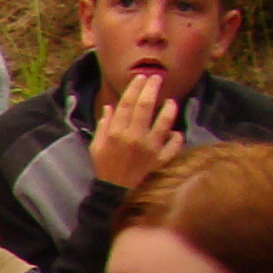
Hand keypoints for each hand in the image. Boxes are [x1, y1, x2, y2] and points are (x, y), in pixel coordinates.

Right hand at [89, 69, 185, 193]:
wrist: (116, 194)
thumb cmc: (105, 169)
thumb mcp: (96, 147)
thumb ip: (103, 126)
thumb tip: (110, 107)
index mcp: (116, 132)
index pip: (127, 103)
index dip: (135, 88)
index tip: (141, 77)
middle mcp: (134, 136)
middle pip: (145, 106)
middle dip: (152, 88)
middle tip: (157, 78)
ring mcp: (151, 147)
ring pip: (164, 121)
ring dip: (169, 108)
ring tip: (171, 102)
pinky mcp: (162, 158)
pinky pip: (174, 143)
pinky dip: (176, 137)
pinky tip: (175, 133)